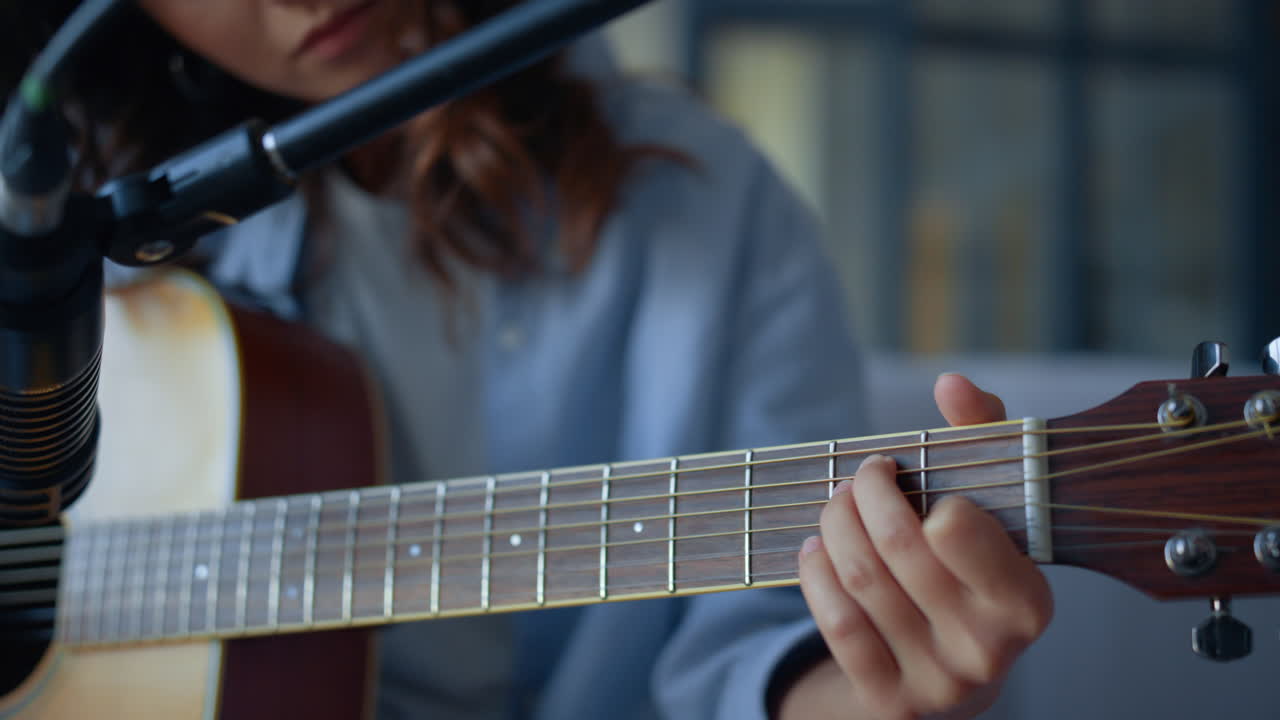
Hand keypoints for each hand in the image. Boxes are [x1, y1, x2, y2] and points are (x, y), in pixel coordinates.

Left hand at [783, 374, 1052, 719]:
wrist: (951, 674)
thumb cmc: (971, 571)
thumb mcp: (993, 507)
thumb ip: (982, 436)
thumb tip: (953, 383)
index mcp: (1026, 601)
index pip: (956, 528)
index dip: (920, 493)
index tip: (902, 473)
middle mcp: (987, 649)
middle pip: (897, 547)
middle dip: (862, 495)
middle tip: (858, 478)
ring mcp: (938, 682)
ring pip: (860, 580)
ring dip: (834, 526)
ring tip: (836, 507)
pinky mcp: (891, 700)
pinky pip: (836, 623)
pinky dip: (815, 574)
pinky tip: (817, 550)